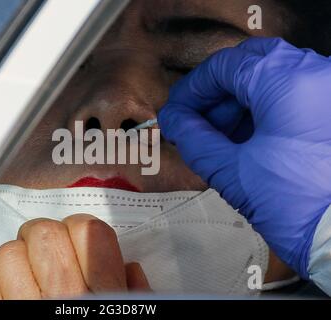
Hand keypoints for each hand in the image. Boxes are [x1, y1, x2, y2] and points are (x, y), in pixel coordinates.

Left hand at [0, 214, 149, 298]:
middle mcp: (62, 299)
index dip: (78, 228)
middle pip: (41, 233)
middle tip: (47, 251)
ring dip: (15, 262)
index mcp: (100, 295)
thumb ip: (136, 292)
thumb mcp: (132, 316)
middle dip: (42, 237)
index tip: (76, 239)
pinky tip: (7, 296)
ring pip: (6, 254)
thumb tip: (129, 267)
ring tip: (26, 279)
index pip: (86, 230)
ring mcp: (24, 310)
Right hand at [158, 37, 330, 278]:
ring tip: (218, 136)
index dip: (191, 90)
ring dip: (239, 101)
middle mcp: (315, 71)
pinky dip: (264, 109)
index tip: (174, 114)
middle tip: (196, 120)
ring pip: (272, 76)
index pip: (224, 66)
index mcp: (287, 80)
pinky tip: (246, 138)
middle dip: (216, 92)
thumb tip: (172, 118)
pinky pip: (292, 94)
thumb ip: (194, 138)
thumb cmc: (294, 206)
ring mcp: (330, 89)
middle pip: (250, 63)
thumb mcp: (233, 171)